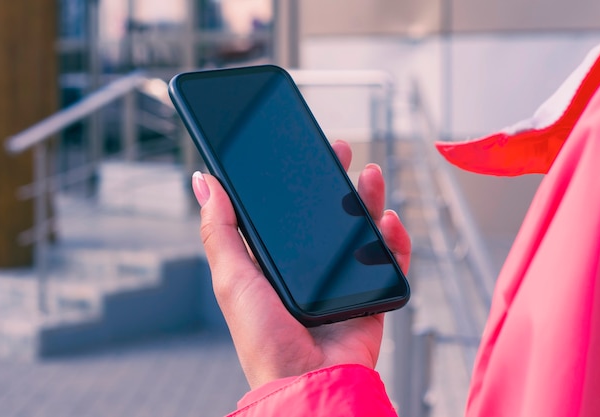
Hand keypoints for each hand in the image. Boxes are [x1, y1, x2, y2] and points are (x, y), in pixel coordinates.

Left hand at [191, 140, 411, 389]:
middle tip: (340, 151)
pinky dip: (394, 239)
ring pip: (362, 229)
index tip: (303, 151)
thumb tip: (205, 182)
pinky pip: (390, 260)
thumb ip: (220, 230)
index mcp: (277, 260)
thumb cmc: (262, 336)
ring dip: (369, 198)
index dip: (298, 180)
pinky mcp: (371, 293)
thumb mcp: (232, 277)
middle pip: (329, 214)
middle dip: (337, 179)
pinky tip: (388, 220)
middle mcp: (311, 266)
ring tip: (371, 175)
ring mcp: (343, 279)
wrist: (306, 379)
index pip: (290, 211)